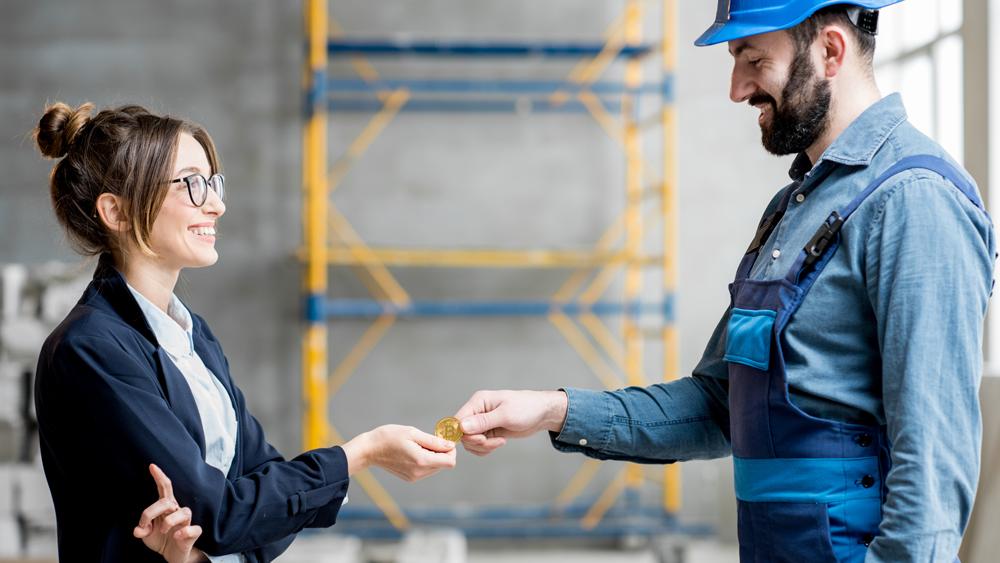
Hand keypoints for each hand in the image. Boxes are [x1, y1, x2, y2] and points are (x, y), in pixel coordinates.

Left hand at [133, 464, 205, 562]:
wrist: (173, 555)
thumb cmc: (161, 539)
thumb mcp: (147, 535)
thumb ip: (142, 530)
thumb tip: (138, 529)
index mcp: (166, 508)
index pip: (165, 489)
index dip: (159, 477)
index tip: (152, 466)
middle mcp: (177, 512)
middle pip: (168, 501)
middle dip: (152, 510)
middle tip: (144, 524)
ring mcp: (186, 523)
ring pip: (184, 512)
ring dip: (170, 520)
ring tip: (162, 530)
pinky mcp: (192, 534)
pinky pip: (195, 529)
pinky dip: (186, 531)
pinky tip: (177, 536)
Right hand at [342, 424, 456, 481]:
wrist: (369, 450)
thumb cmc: (389, 437)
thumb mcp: (413, 433)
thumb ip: (434, 441)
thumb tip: (451, 446)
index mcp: (422, 461)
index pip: (450, 461)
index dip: (450, 450)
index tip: (441, 440)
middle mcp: (420, 473)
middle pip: (444, 465)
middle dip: (441, 452)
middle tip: (427, 440)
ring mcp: (415, 477)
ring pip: (436, 468)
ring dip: (433, 456)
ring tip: (418, 445)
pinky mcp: (410, 478)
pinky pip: (426, 470)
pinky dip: (425, 460)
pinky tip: (413, 451)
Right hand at [454, 390, 567, 455]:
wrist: (542, 413)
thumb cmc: (526, 408)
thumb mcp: (506, 415)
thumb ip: (483, 421)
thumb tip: (462, 427)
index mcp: (478, 402)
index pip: (458, 420)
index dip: (463, 434)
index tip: (480, 440)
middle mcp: (477, 411)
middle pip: (463, 434)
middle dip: (477, 442)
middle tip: (495, 442)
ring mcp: (482, 423)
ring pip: (470, 442)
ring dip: (483, 447)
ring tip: (500, 442)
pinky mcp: (489, 432)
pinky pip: (479, 445)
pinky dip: (486, 449)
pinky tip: (499, 443)